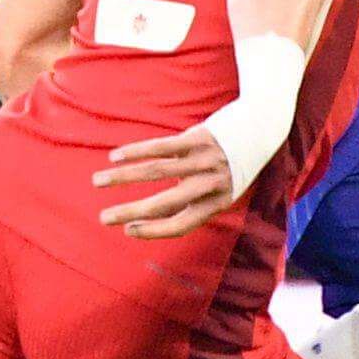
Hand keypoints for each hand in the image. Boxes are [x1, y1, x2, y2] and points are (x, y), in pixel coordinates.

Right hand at [91, 126, 239, 239]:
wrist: (260, 127)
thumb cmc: (234, 164)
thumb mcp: (222, 188)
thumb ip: (194, 200)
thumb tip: (155, 213)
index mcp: (217, 202)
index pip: (182, 224)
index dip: (155, 230)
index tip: (128, 231)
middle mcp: (210, 183)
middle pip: (165, 202)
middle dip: (131, 211)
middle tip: (103, 218)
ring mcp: (203, 159)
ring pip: (157, 171)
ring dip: (124, 177)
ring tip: (99, 181)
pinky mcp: (197, 138)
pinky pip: (162, 147)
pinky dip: (136, 152)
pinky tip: (115, 157)